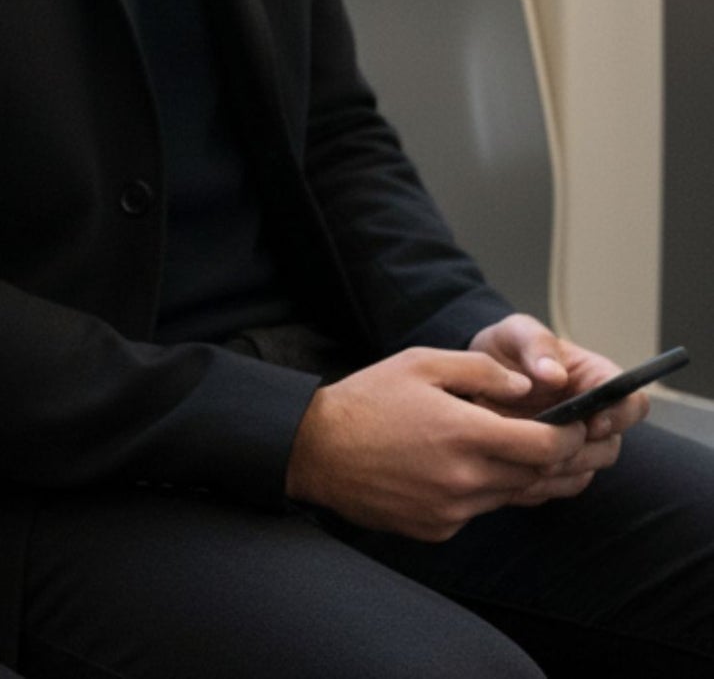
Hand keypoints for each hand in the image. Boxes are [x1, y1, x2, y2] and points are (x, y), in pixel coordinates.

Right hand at [285, 346, 588, 540]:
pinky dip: (481, 492)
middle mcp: (466, 479)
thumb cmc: (367, 400)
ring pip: (510, 496)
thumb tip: (526, 388)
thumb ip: (480, 371)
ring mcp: (452, 511)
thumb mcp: (420, 363)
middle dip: (551, 456)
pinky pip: (477, 512)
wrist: (316, 448)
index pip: (546, 446)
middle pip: (536, 476)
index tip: (575, 424)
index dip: (571, 436)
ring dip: (517, 474)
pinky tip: (458, 469)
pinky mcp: (438, 528)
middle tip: (550, 436)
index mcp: (465, 434)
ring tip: (504, 449)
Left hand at [470, 313, 645, 498]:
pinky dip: (541, 484)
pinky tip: (513, 473)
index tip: (593, 423)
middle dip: (582, 453)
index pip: (633, 402)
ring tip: (527, 463)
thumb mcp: (516, 332)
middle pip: (610, 446)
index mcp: (597, 380)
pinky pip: (559, 485)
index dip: (620, 416)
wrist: (475, 375)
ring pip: (586, 471)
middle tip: (549, 452)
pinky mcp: (555, 466)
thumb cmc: (507, 348)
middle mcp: (595, 417)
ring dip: (561, 471)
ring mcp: (576, 445)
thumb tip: (554, 374)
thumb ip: (537, 344)